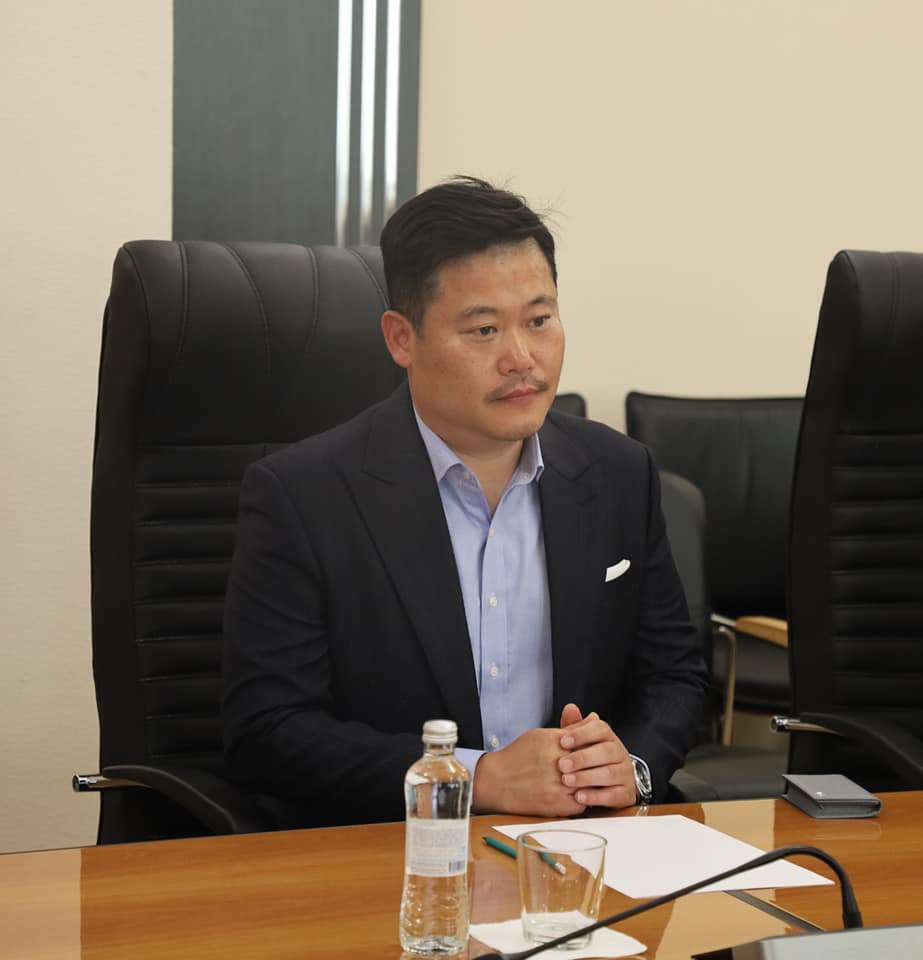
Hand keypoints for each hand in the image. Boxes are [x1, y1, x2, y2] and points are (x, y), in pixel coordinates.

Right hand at [473, 727, 587, 816]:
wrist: (497, 780)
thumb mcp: (542, 735)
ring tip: (590, 781)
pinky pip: (582, 804)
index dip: (596, 748)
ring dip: (592, 783)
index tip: (597, 751)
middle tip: (600, 768)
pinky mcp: (556, 805)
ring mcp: (558, 785)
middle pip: (592, 764)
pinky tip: (577, 793)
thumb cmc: (519, 755)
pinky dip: (582, 799)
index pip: (590, 742)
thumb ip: (571, 729)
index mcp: (555, 742)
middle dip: (597, 766)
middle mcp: (557, 763)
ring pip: (590, 784)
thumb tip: (595, 717)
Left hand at [557, 703, 636, 808]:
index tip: (562, 741)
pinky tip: (579, 797)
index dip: (581, 734)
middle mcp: (620, 753)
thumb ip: (574, 727)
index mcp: (609, 737)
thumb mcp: (580, 742)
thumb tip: (570, 708)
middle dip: (582, 758)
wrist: (612, 782)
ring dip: (586, 777)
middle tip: (561, 765)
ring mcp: (625, 773)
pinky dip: (595, 796)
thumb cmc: (590, 757)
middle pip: (606, 751)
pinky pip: (613, 795)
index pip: (600, 728)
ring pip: (610, 773)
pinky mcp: (626, 793)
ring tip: (567, 781)